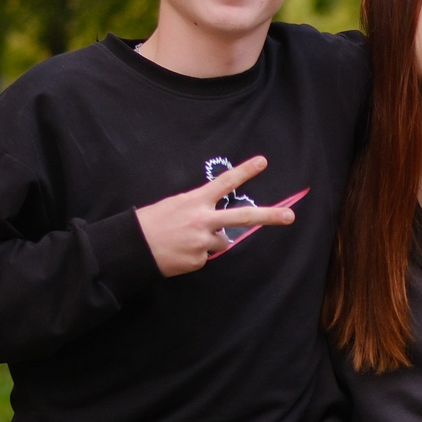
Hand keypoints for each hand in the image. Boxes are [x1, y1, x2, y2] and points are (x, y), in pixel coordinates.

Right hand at [136, 155, 296, 276]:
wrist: (132, 247)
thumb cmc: (152, 222)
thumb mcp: (175, 205)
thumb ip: (200, 209)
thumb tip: (219, 225)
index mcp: (195, 200)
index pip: (225, 182)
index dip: (245, 171)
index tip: (263, 161)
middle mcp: (203, 220)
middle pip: (242, 217)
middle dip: (269, 216)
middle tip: (290, 216)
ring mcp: (202, 241)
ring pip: (222, 242)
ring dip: (210, 241)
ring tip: (185, 239)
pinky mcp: (199, 260)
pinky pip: (206, 257)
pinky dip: (196, 255)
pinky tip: (179, 251)